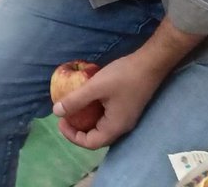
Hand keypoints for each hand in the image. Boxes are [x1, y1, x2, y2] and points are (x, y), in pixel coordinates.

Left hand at [52, 52, 167, 148]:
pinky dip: (95, 113)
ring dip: (86, 121)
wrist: (151, 63)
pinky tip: (88, 100)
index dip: (72, 136)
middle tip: (65, 115)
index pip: (90, 143)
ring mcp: (126, 118)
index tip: (61, 121)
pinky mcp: (128, 109)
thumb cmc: (124, 76)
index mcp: (115, 127)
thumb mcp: (95, 87)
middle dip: (78, 129)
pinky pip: (108, 118)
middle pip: (96, 137)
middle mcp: (122, 127)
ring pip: (102, 127)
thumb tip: (56, 112)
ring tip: (74, 108)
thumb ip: (76, 100)